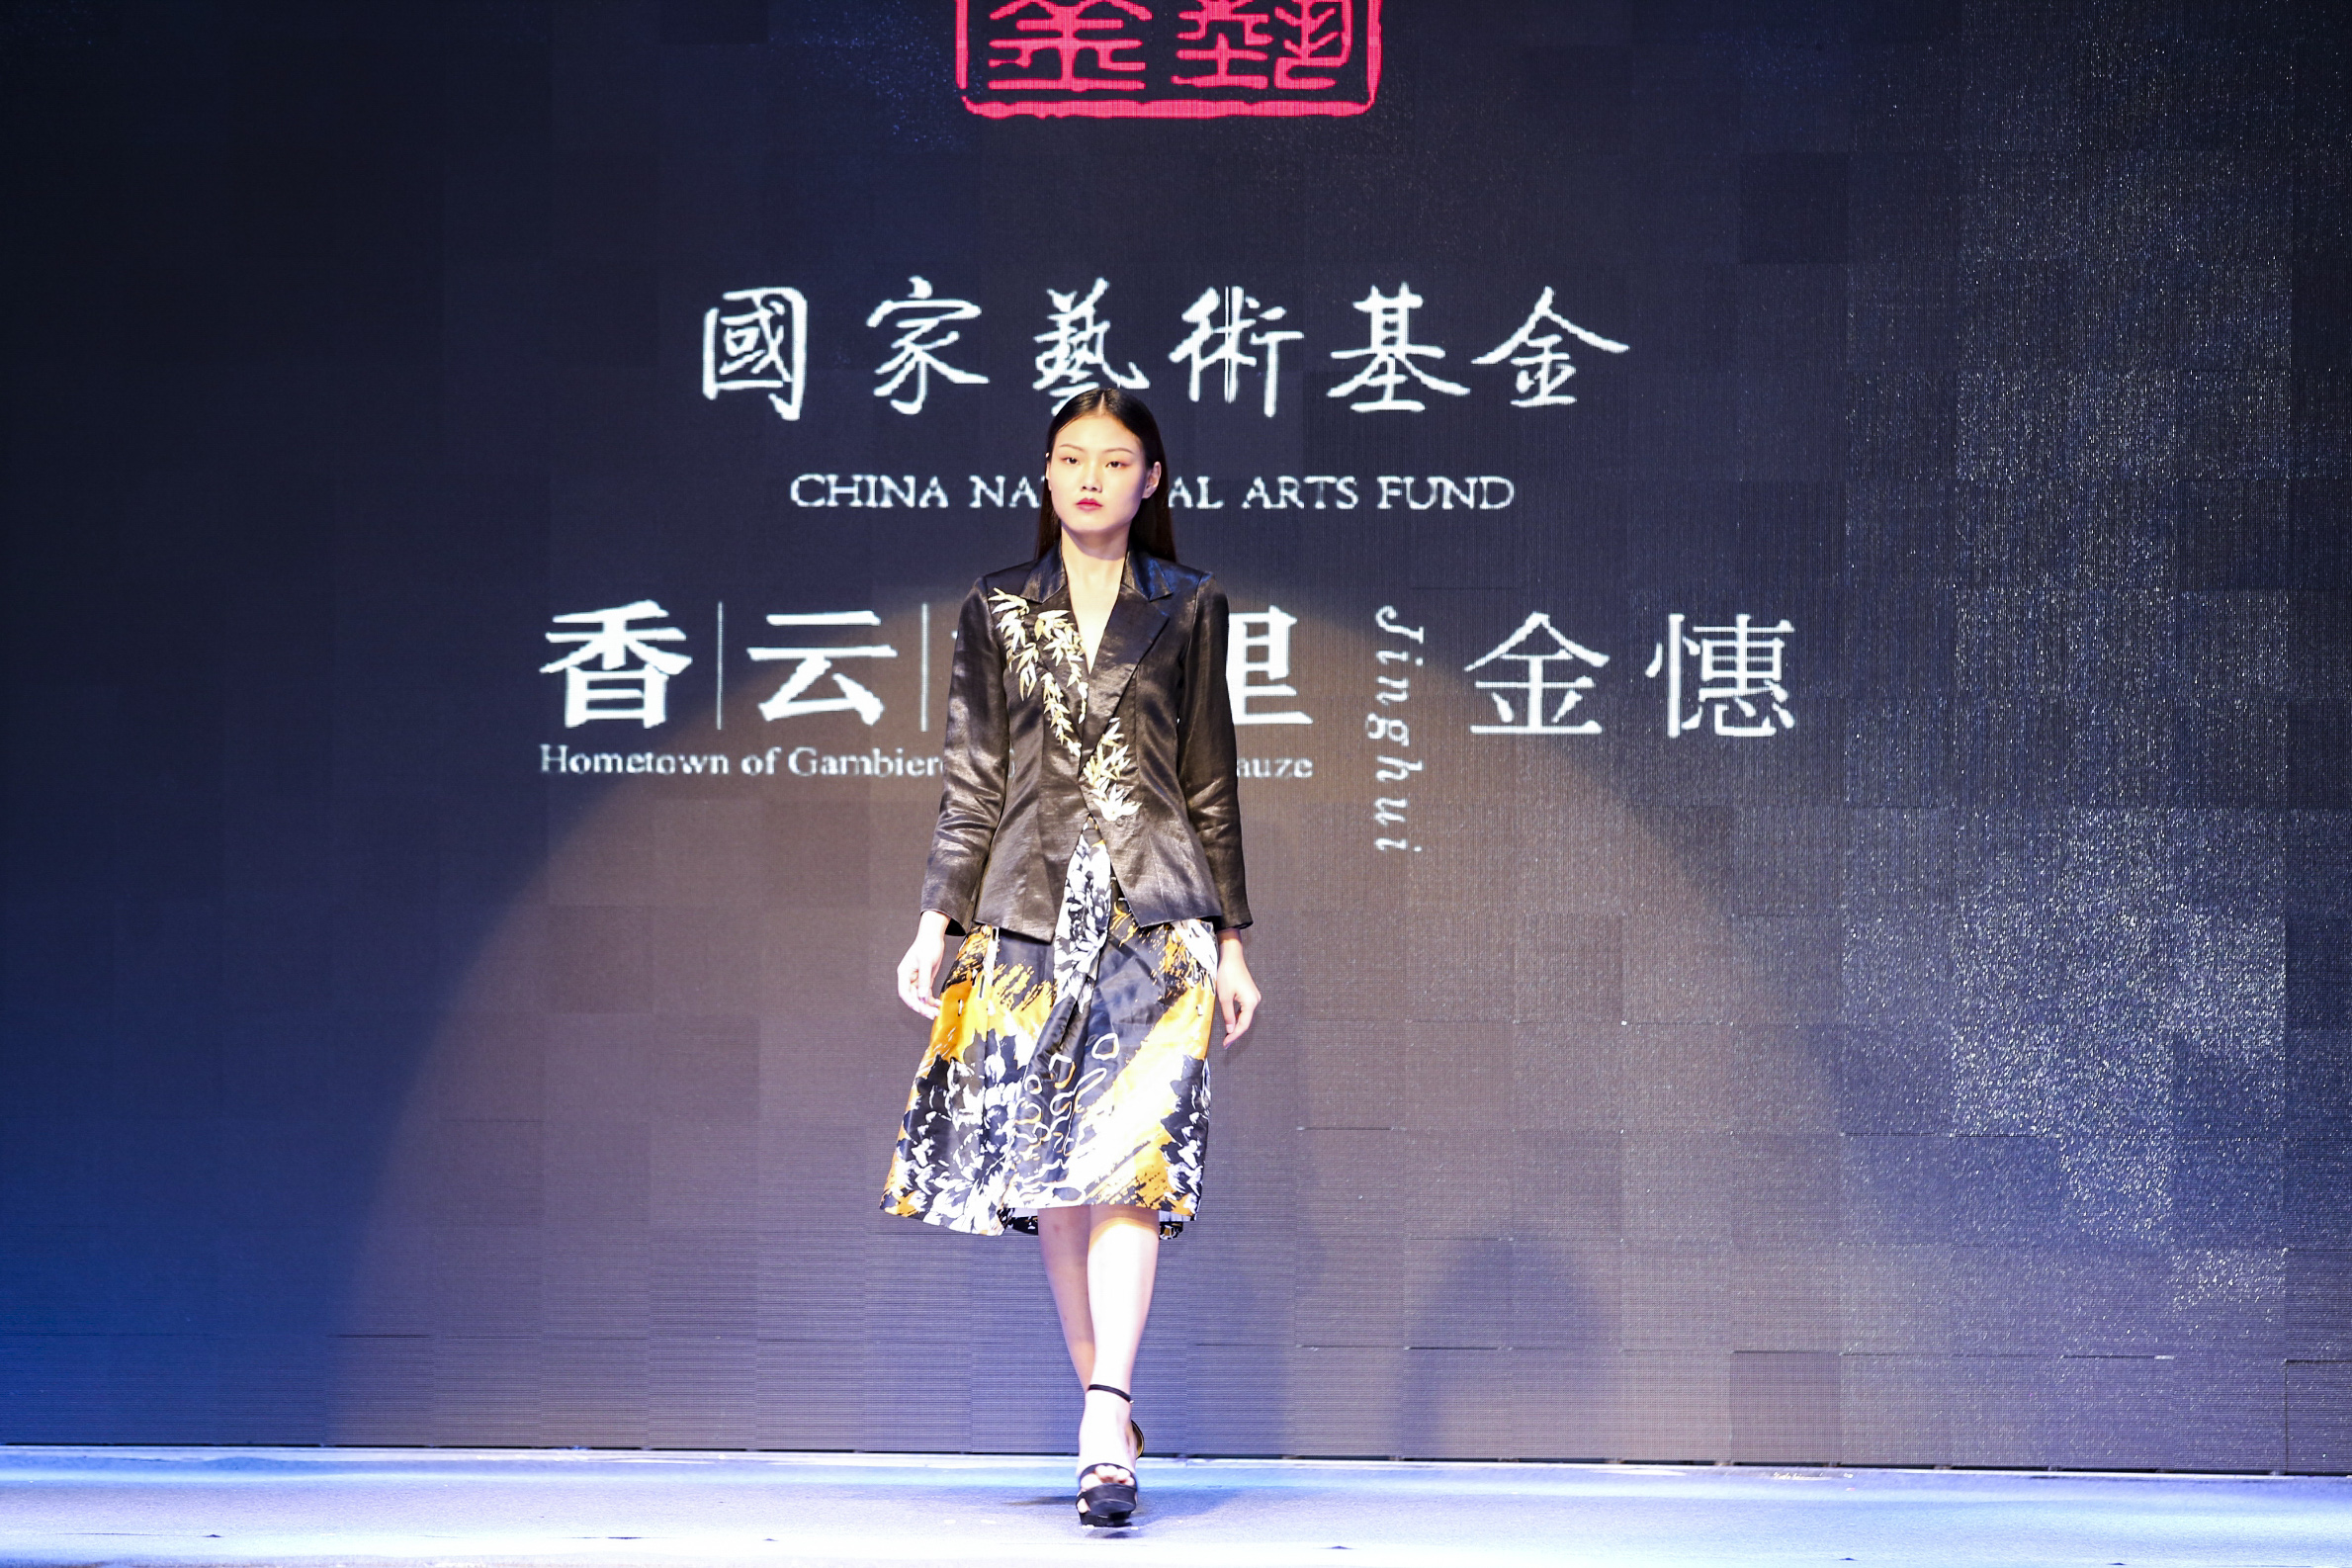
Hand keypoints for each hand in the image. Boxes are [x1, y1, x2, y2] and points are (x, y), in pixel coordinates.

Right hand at [897, 911, 951, 1019]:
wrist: (934, 937)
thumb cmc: (927, 946)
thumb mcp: (926, 962)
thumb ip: (923, 979)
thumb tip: (922, 996)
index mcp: (904, 973)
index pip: (904, 992)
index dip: (911, 1002)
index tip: (919, 1009)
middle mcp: (909, 978)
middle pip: (912, 997)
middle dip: (921, 1007)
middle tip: (931, 1014)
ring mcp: (917, 980)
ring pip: (920, 998)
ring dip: (927, 1006)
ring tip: (935, 1013)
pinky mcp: (925, 980)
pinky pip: (926, 994)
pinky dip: (931, 1000)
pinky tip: (937, 1004)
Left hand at [1215, 931, 1259, 1046]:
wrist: (1232, 957)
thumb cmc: (1227, 975)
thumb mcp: (1224, 997)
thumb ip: (1228, 1015)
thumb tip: (1230, 1030)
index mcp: (1251, 1003)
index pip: (1243, 1025)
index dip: (1234, 1036)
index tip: (1225, 1044)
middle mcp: (1255, 1001)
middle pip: (1245, 1022)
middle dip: (1235, 1032)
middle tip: (1225, 1043)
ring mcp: (1254, 997)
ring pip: (1245, 1016)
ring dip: (1236, 1025)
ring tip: (1227, 1035)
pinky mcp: (1249, 993)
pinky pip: (1244, 1009)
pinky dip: (1237, 1016)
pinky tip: (1231, 1022)